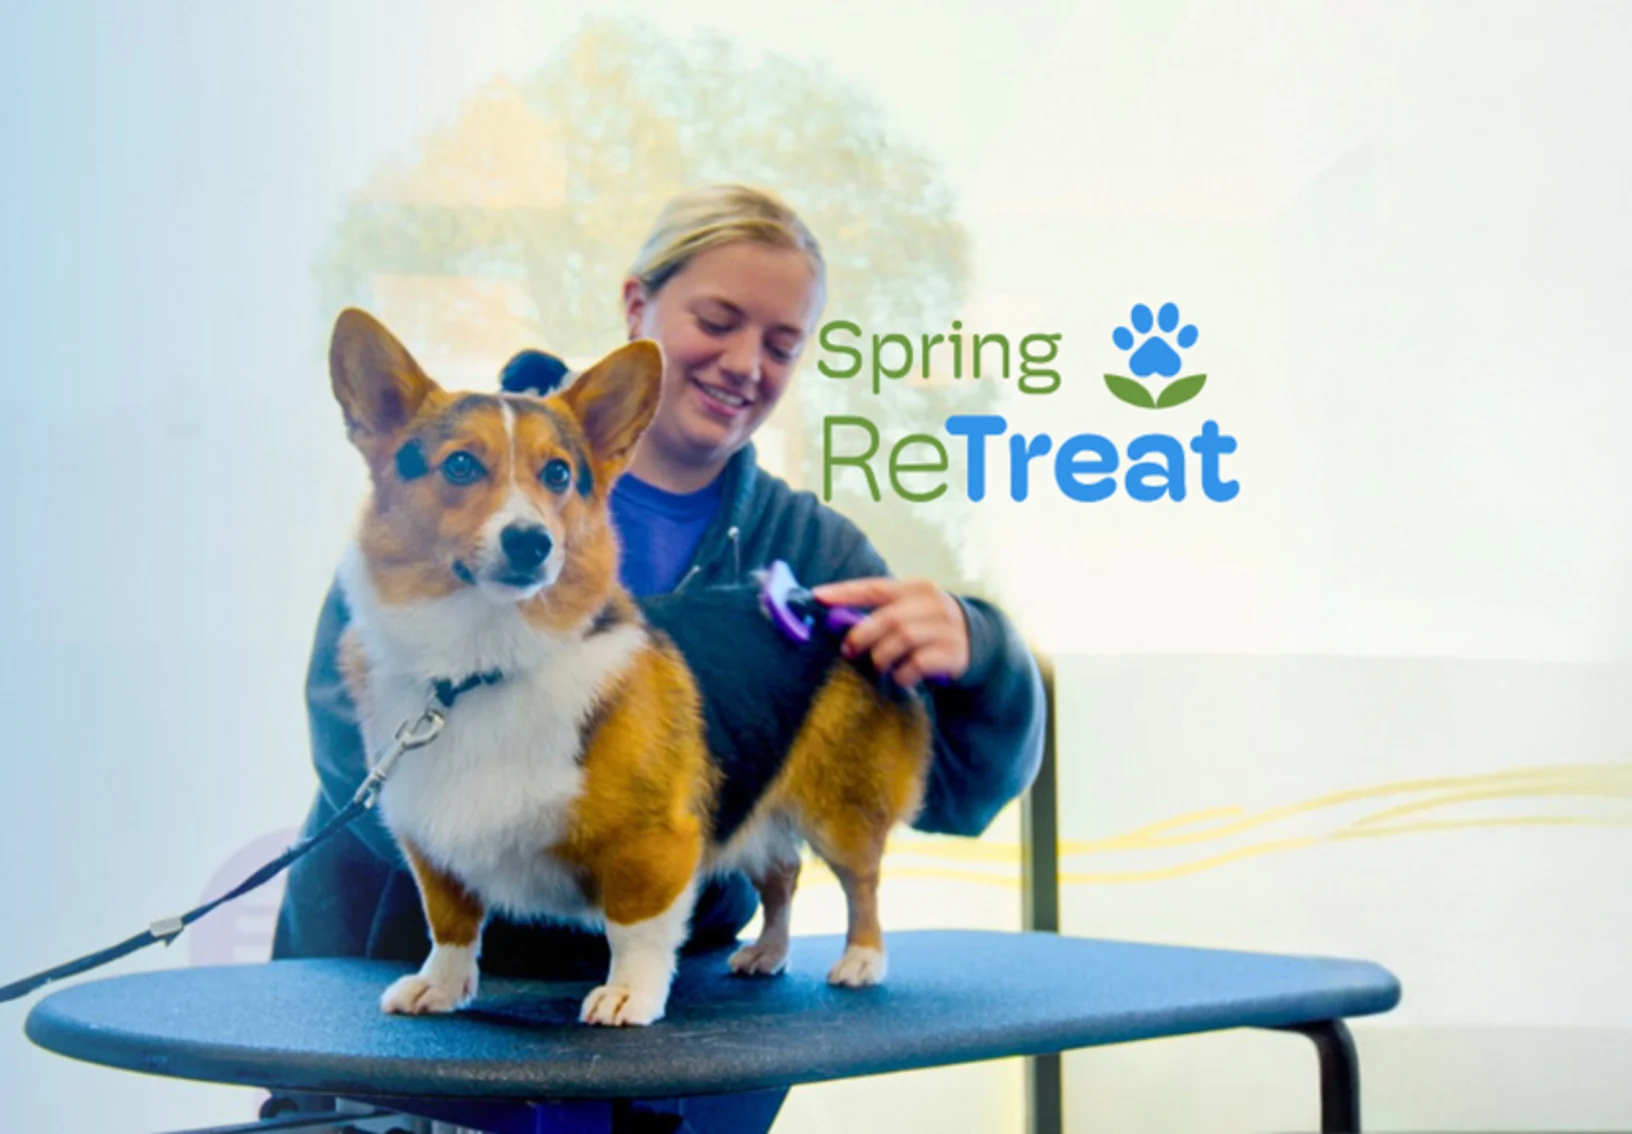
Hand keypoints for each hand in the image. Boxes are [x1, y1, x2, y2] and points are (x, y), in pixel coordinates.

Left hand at [810, 577, 969, 688]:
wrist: (978, 643)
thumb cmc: (928, 626)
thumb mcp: (909, 610)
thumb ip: (879, 612)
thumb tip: (834, 619)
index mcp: (915, 588)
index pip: (874, 588)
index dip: (845, 592)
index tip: (817, 597)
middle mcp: (932, 604)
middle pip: (889, 617)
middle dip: (862, 635)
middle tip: (848, 651)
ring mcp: (945, 628)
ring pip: (903, 639)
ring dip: (882, 656)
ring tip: (878, 665)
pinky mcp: (954, 653)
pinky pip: (919, 663)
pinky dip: (903, 673)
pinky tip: (901, 678)